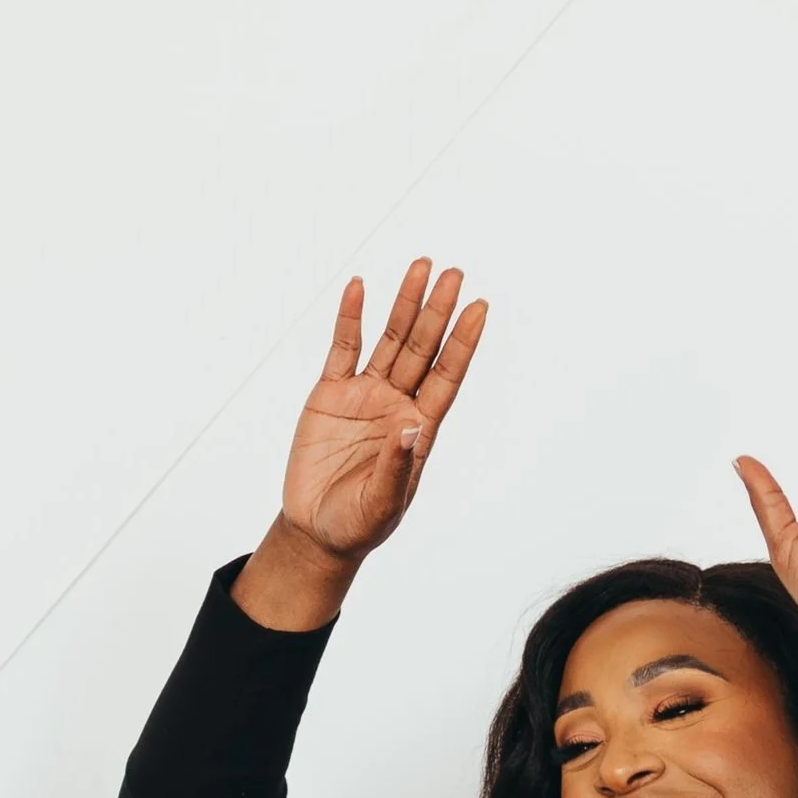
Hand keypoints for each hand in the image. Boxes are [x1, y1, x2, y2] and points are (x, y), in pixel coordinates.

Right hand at [280, 257, 488, 559]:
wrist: (317, 530)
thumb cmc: (359, 524)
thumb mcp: (383, 504)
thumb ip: (398, 466)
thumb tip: (412, 426)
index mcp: (418, 429)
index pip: (446, 376)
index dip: (463, 343)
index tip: (480, 308)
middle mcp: (396, 405)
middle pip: (422, 349)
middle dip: (437, 311)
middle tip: (455, 273)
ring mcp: (363, 395)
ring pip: (389, 340)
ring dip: (404, 304)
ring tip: (420, 267)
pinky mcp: (329, 394)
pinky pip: (342, 348)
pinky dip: (350, 317)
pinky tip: (359, 287)